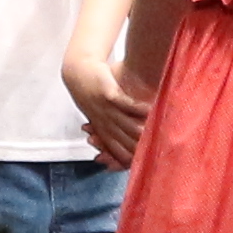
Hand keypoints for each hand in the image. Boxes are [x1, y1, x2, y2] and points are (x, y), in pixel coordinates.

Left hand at [67, 53, 153, 172]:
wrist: (78, 70)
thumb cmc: (90, 89)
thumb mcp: (96, 111)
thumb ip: (108, 124)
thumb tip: (128, 136)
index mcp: (100, 127)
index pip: (114, 148)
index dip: (124, 157)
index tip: (137, 162)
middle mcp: (103, 121)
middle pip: (122, 141)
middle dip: (136, 149)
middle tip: (151, 154)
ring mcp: (105, 109)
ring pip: (126, 125)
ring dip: (141, 131)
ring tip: (154, 136)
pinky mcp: (109, 95)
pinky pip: (126, 104)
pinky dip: (139, 109)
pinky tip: (151, 110)